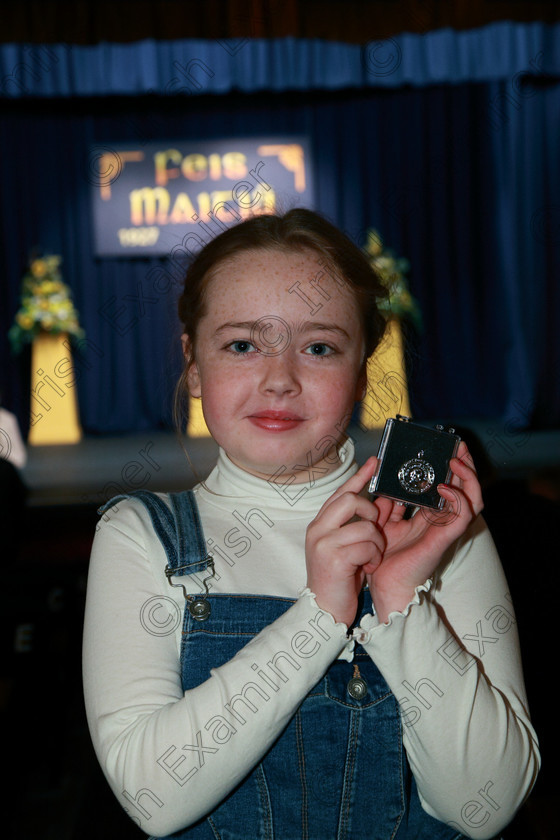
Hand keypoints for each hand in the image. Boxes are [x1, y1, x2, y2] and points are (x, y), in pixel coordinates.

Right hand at [305, 457, 384, 625]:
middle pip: (352, 500)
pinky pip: (367, 545)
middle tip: (374, 530)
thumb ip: (351, 526)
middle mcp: (318, 529)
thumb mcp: (341, 548)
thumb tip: (373, 503)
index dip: (359, 476)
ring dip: (376, 544)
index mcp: (319, 524)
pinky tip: (366, 569)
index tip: (375, 461)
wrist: (324, 611)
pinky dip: (373, 557)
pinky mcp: (334, 558)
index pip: (341, 492)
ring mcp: (324, 543)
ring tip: (370, 559)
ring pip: (366, 526)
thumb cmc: (337, 580)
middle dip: (372, 512)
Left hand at [367, 442, 483, 621]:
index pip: (451, 487)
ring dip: (468, 478)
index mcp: (430, 516)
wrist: (382, 584)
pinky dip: (458, 500)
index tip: (449, 447)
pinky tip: (446, 488)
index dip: (454, 468)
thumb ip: (389, 503)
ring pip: (473, 501)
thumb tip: (384, 481)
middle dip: (466, 465)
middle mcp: (442, 521)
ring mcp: (446, 531)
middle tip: (459, 446)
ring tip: (456, 461)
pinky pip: (461, 518)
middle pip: (467, 490)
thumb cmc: (385, 557)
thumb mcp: (385, 522)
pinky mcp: (443, 540)